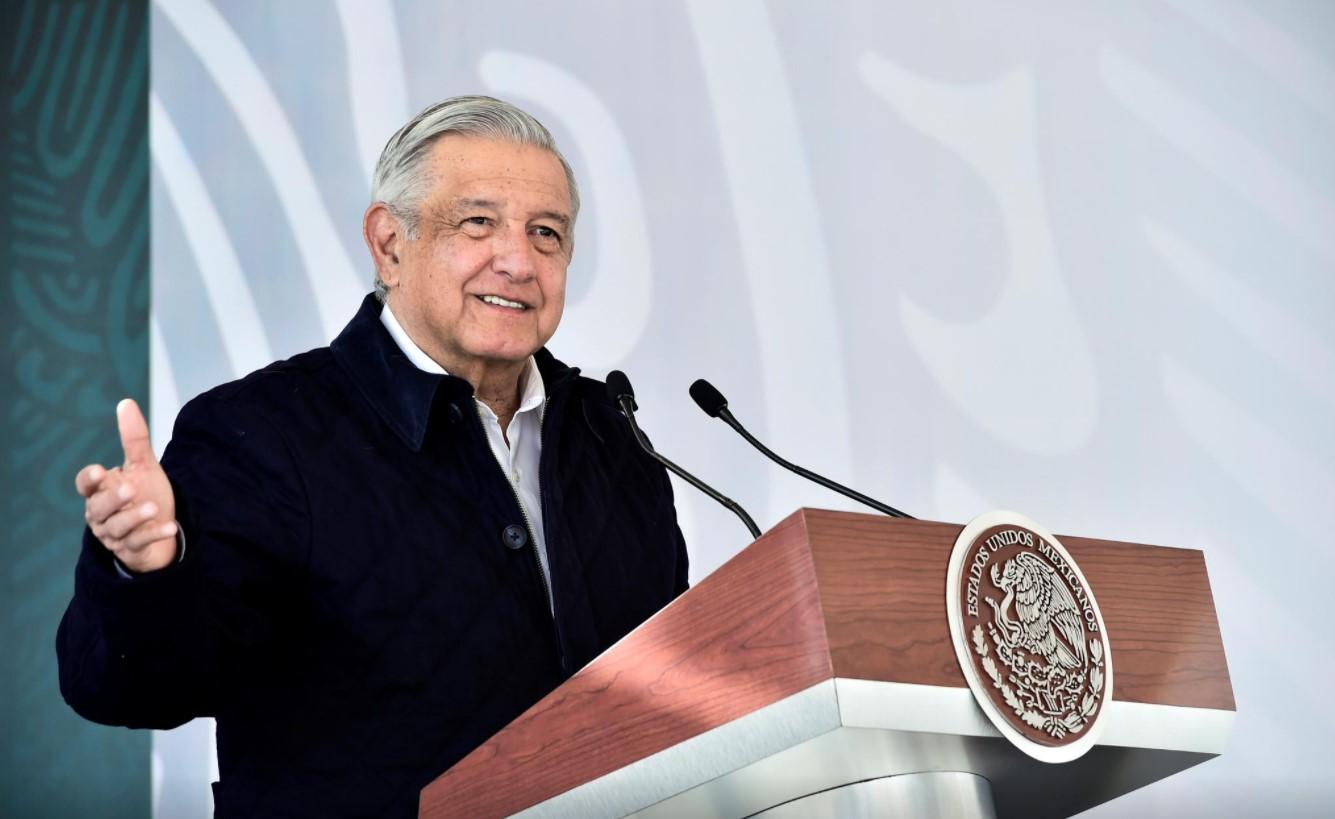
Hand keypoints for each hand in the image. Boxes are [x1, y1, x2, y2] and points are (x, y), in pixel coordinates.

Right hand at [76, 399, 178, 572]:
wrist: (161, 527)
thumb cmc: (145, 493)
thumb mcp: (143, 466)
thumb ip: (134, 439)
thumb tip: (126, 403)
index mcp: (100, 491)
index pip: (85, 485)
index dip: (89, 479)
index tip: (99, 471)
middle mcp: (102, 514)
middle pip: (98, 508)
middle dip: (112, 499)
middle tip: (129, 490)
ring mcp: (115, 534)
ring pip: (118, 528)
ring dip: (135, 518)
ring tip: (152, 508)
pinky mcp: (131, 549)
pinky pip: (139, 543)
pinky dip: (154, 535)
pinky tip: (170, 527)